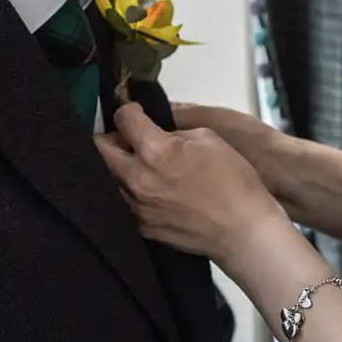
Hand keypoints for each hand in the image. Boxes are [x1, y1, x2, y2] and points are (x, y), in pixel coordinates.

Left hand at [97, 103, 290, 267]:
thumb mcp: (209, 138)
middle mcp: (137, 179)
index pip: (123, 119)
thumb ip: (175, 132)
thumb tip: (159, 133)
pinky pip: (122, 202)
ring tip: (137, 164)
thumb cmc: (233, 181)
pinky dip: (128, 191)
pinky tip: (147, 188)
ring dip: (118, 166)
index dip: (129, 110)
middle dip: (111, 138)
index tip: (137, 113)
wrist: (243, 231)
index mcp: (155, 151)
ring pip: (107, 178)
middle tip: (128, 138)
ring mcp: (136, 207)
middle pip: (99, 149)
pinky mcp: (141, 227)